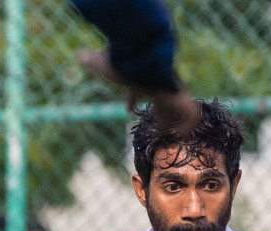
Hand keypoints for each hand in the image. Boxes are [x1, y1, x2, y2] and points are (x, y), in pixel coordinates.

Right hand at [78, 50, 199, 135]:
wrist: (141, 58)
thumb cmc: (122, 62)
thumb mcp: (103, 63)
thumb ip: (92, 60)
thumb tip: (79, 55)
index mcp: (143, 79)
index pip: (142, 89)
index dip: (134, 99)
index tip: (128, 109)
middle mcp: (159, 85)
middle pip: (163, 103)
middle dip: (160, 117)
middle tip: (157, 131)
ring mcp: (172, 92)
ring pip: (179, 109)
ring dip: (174, 123)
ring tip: (167, 135)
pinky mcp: (180, 97)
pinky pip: (191, 115)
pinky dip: (187, 127)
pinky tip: (180, 136)